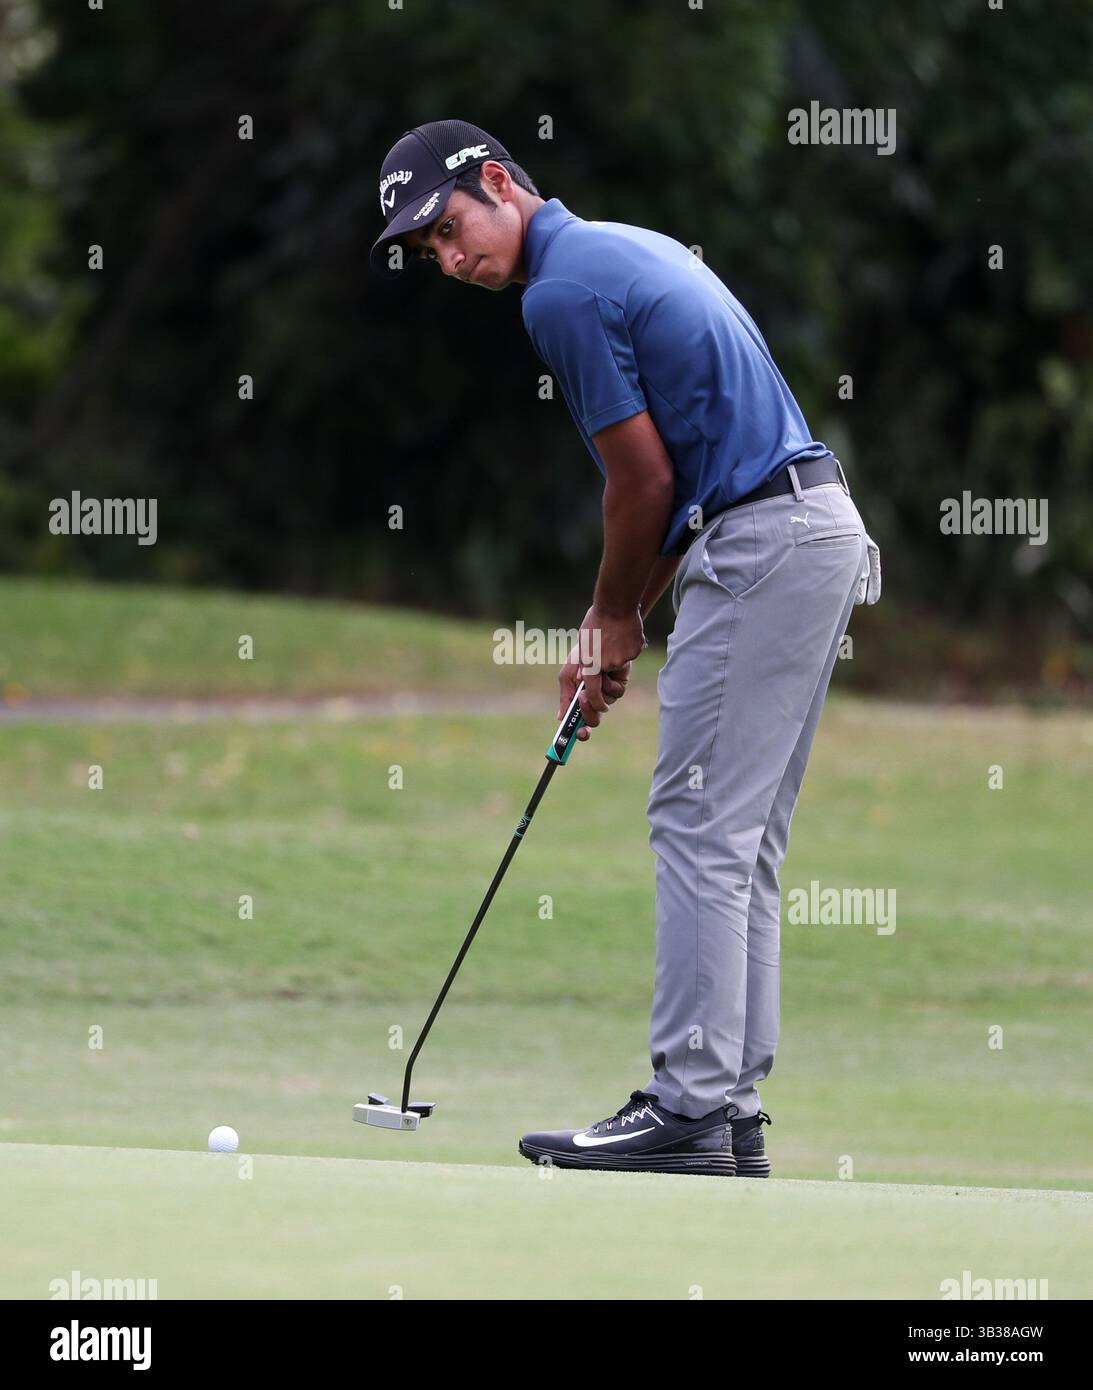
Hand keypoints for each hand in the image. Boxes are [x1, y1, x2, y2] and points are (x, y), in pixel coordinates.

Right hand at [558, 604, 646, 739]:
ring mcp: (608, 689)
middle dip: (589, 714)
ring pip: (607, 704)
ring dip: (598, 690)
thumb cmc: (583, 650)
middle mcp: (594, 696)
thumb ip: (566, 695)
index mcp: (579, 696)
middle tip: (585, 702)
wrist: (604, 632)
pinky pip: (617, 691)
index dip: (578, 730)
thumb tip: (560, 718)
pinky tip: (606, 670)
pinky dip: (609, 682)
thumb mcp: (570, 672)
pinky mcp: (621, 681)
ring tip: (594, 673)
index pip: (578, 720)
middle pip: (594, 719)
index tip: (578, 734)